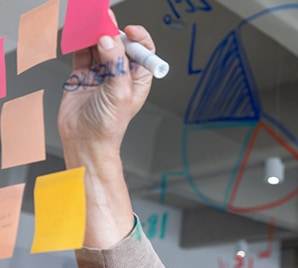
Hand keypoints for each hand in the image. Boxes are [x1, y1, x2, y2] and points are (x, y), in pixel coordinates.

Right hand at [58, 17, 153, 167]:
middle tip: (105, 22)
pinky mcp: (83, 74)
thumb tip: (109, 41)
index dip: (138, 38)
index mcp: (138, 79)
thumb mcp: (120, 93)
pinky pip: (82, 52)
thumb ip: (115, 64)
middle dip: (113, 31)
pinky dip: (80, 42)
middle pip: (120, 44)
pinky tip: (79, 36)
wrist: (85, 140)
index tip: (128, 31)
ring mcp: (101, 73)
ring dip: (95, 34)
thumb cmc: (109, 126)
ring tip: (90, 26)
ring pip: (100, 45)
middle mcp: (121, 74)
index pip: (143, 51)